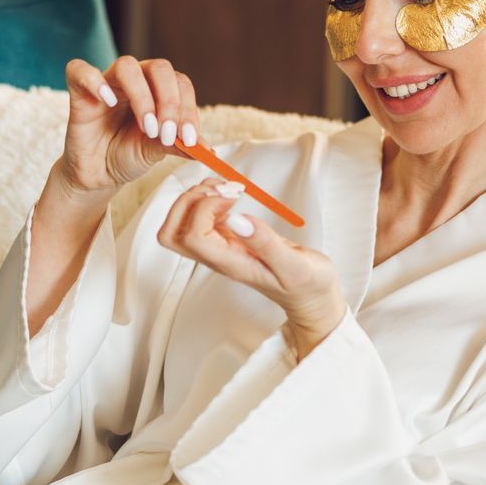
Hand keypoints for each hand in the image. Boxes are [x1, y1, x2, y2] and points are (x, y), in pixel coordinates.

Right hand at [56, 55, 202, 198]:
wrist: (98, 174)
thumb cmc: (127, 155)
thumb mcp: (157, 152)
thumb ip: (179, 145)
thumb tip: (208, 150)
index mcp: (158, 90)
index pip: (180, 83)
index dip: (188, 109)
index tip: (191, 140)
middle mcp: (135, 80)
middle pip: (159, 68)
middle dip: (170, 102)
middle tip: (168, 134)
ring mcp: (107, 83)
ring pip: (127, 66)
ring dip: (142, 96)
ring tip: (147, 128)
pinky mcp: (79, 91)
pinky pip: (80, 70)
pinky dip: (95, 81)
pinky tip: (107, 101)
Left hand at [156, 177, 346, 357]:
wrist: (312, 297)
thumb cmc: (308, 284)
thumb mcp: (295, 265)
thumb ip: (266, 243)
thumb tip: (236, 220)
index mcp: (231, 264)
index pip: (193, 236)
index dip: (205, 208)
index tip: (235, 196)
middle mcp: (218, 257)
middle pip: (173, 233)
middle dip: (189, 201)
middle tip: (222, 188)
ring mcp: (219, 249)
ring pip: (181, 224)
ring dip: (196, 198)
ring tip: (227, 187)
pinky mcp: (226, 240)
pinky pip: (199, 219)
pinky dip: (208, 199)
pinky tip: (231, 193)